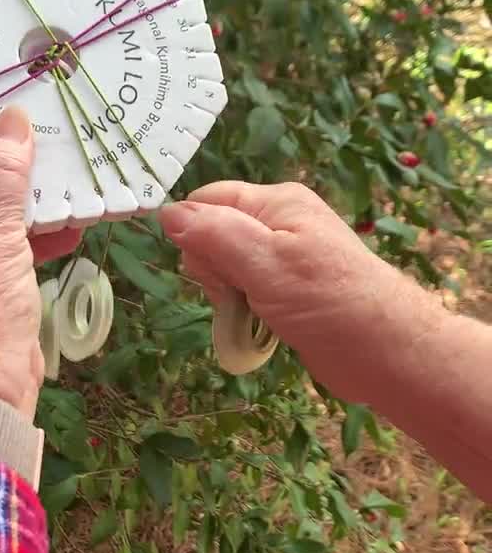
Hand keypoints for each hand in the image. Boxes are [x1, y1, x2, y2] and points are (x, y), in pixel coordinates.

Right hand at [159, 180, 431, 403]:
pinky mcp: (289, 291)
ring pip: (226, 267)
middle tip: (237, 293)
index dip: (193, 231)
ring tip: (252, 311)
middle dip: (211, 268)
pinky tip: (258, 323)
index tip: (205, 268)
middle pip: (213, 234)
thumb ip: (214, 235)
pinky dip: (243, 307)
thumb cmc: (327, 301)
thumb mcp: (264, 262)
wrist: (387, 352)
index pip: (208, 200)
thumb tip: (166, 212)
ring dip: (226, 293)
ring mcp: (286, 258)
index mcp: (277, 202)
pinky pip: (245, 290)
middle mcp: (281, 223)